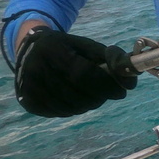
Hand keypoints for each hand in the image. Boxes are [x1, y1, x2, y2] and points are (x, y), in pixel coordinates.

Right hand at [14, 27, 136, 116]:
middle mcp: (36, 70)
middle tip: (109, 92)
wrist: (30, 51)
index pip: (84, 74)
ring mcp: (29, 89)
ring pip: (71, 108)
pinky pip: (60, 113)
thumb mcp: (86, 45)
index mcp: (52, 50)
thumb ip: (109, 57)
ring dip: (89, 104)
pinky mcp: (28, 103)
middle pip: (78, 94)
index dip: (106, 85)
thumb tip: (130, 75)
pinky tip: (76, 98)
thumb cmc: (66, 48)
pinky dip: (74, 109)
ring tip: (93, 94)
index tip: (122, 91)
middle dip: (101, 97)